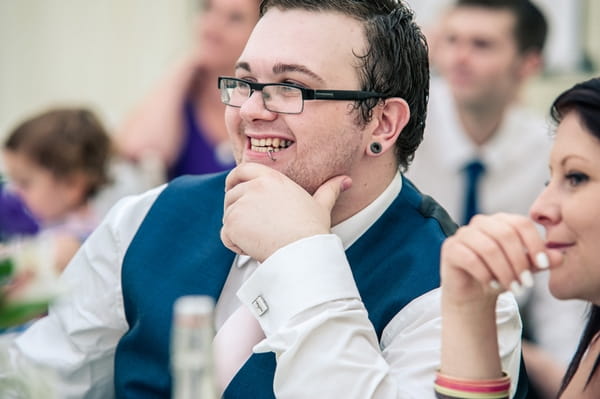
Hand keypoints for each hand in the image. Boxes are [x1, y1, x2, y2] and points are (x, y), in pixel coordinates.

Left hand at [220, 163, 350, 261]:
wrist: (301, 252)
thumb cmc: (312, 231)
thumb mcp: (321, 206)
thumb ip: (329, 190)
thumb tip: (345, 180)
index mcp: (272, 178)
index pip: (243, 169)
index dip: (234, 179)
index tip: (232, 188)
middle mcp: (255, 186)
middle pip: (232, 195)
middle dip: (237, 212)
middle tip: (254, 227)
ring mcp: (241, 203)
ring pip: (228, 216)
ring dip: (238, 230)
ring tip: (260, 238)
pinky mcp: (233, 222)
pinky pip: (225, 235)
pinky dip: (235, 245)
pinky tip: (253, 247)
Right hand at [440, 213, 559, 306]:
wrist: (474, 293)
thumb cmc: (500, 276)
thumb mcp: (525, 269)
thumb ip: (540, 261)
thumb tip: (558, 257)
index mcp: (501, 221)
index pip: (520, 223)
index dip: (534, 244)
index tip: (543, 266)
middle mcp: (481, 223)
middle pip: (505, 234)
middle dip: (519, 261)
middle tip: (527, 283)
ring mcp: (463, 234)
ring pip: (488, 248)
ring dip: (504, 271)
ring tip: (513, 288)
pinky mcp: (450, 248)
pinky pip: (470, 258)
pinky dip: (485, 275)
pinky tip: (492, 286)